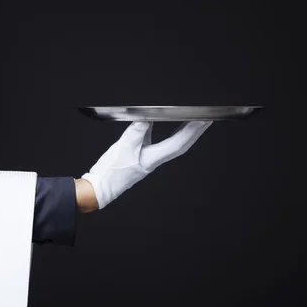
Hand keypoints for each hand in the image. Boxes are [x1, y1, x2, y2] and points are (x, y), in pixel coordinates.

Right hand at [81, 121, 212, 208]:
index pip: (178, 143)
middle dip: (195, 132)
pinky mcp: (142, 157)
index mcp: (153, 159)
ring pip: (172, 145)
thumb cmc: (111, 172)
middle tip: (206, 120)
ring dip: (184, 133)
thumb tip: (146, 118)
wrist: (100, 187)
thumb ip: (136, 132)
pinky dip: (168, 134)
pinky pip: (161, 144)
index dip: (192, 131)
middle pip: (180, 145)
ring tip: (193, 122)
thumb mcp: (122, 148)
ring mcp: (149, 160)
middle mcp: (155, 160)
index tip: (203, 120)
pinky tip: (167, 127)